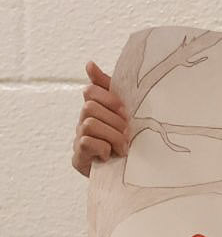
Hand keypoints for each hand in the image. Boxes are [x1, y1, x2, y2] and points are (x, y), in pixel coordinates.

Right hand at [72, 60, 130, 175]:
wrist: (125, 172)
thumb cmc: (125, 140)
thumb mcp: (124, 113)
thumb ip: (109, 88)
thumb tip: (89, 64)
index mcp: (95, 109)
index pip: (90, 90)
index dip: (107, 97)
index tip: (123, 109)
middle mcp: (83, 121)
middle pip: (90, 107)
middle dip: (114, 120)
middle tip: (127, 133)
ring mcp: (79, 138)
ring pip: (90, 124)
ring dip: (113, 136)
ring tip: (123, 147)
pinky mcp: (79, 156)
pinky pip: (87, 142)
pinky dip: (103, 148)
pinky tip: (110, 155)